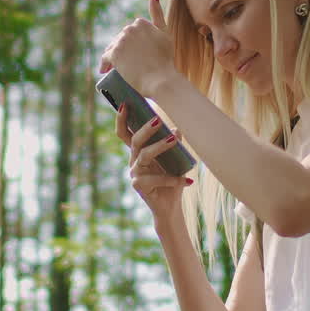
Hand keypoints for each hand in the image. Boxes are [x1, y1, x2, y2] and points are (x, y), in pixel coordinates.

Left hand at [99, 0, 177, 95]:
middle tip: (126, 64)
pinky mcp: (114, 54)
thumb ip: (158, 13)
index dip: (131, 44)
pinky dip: (104, 65)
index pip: (130, 33)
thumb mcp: (165, 33)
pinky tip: (104, 71)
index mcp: (141, 23)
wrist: (161, 79)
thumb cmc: (165, 59)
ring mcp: (121, 41)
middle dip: (121, 50)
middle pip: (120, 40)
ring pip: (112, 48)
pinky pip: (105, 58)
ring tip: (116, 68)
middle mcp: (129, 29)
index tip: (134, 54)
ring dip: (112, 57)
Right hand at [116, 104, 192, 218]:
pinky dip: (173, 179)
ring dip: (160, 146)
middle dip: (146, 128)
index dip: (122, 119)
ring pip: (144, 155)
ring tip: (174, 140)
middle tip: (157, 119)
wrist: (171, 207)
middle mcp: (134, 161)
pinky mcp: (139, 187)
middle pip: (135, 140)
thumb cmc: (172, 180)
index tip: (125, 103)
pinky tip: (187, 181)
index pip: (125, 133)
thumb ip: (174, 144)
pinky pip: (157, 178)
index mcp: (138, 152)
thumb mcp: (175, 160)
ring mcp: (135, 174)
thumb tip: (176, 129)